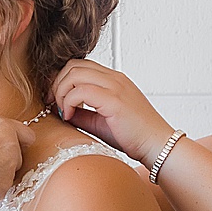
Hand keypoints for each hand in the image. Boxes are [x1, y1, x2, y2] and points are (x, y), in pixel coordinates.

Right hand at [0, 115, 27, 208]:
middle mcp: (10, 145)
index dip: (19, 143)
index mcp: (2, 126)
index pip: (26, 135)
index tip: (12, 149)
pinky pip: (1, 190)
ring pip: (10, 175)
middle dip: (5, 162)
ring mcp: (9, 168)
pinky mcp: (3, 188)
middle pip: (18, 157)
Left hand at [49, 59, 171, 168]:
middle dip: (57, 84)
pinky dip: (69, 102)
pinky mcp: (114, 100)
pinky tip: (69, 117)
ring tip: (63, 112)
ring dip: (61, 92)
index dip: (62, 80)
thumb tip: (61, 111)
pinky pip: (81, 91)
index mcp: (113, 80)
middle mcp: (114, 78)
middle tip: (55, 105)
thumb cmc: (133, 136)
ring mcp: (115, 86)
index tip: (56, 100)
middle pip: (73, 65)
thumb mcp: (101, 122)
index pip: (80, 66)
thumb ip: (82, 113)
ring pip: (75, 74)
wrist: (156, 145)